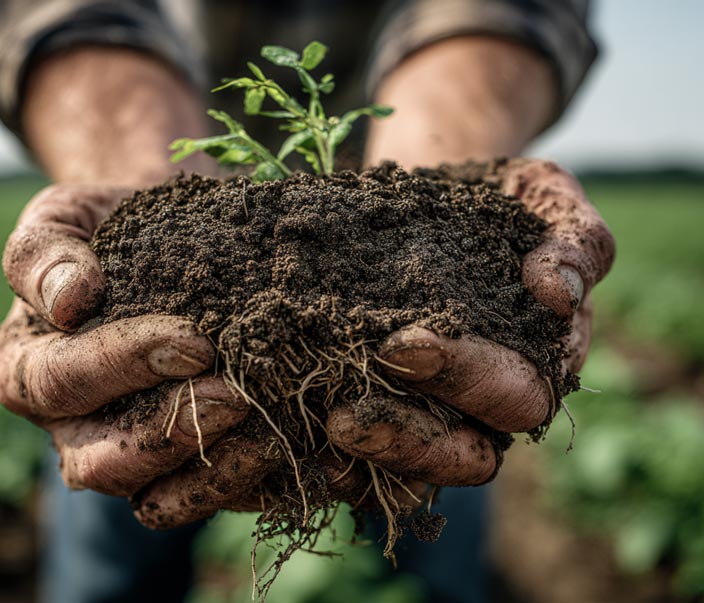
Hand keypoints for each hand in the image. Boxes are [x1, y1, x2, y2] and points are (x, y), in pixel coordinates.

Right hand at [0, 184, 250, 502]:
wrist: (173, 241)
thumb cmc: (111, 227)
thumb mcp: (67, 216)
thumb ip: (46, 252)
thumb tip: (68, 302)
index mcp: (27, 369)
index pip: (64, 382)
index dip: (125, 367)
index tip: (195, 343)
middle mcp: (70, 426)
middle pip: (101, 461)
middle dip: (170, 432)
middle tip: (236, 397)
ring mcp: (124, 453)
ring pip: (152, 498)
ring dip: (210, 472)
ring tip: (268, 435)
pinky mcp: (178, 467)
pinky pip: (201, 499)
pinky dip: (242, 483)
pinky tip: (283, 450)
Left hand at [326, 159, 614, 486]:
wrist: (437, 196)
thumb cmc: (500, 199)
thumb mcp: (547, 200)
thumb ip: (574, 242)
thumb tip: (557, 295)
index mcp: (540, 363)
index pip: (519, 397)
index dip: (468, 380)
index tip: (407, 345)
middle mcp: (490, 402)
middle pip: (467, 456)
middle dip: (409, 437)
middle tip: (344, 416)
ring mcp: (439, 412)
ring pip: (416, 471)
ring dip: (368, 459)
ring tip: (321, 429)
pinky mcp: (388, 406)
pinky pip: (371, 459)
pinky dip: (339, 461)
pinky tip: (300, 439)